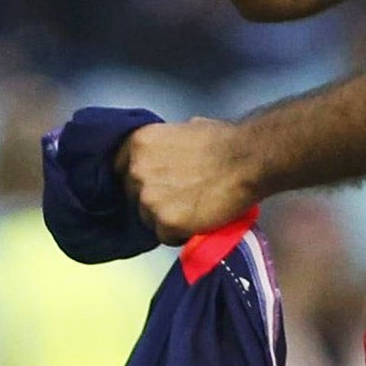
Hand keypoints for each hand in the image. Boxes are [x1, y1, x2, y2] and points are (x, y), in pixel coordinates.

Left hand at [117, 118, 259, 244]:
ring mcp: (148, 197)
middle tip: (178, 197)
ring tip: (192, 209)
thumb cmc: (222, 140)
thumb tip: (162, 156)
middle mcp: (135, 169)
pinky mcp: (165, 221)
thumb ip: (162, 147)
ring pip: (146, 218)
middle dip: (151, 198)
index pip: (119, 168)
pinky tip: (197, 222)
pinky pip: (164, 236)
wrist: (246, 159)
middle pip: (132, 195)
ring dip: (165, 217)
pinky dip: (178, 234)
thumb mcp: (181, 130)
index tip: (151, 183)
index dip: (137, 178)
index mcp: (137, 142)